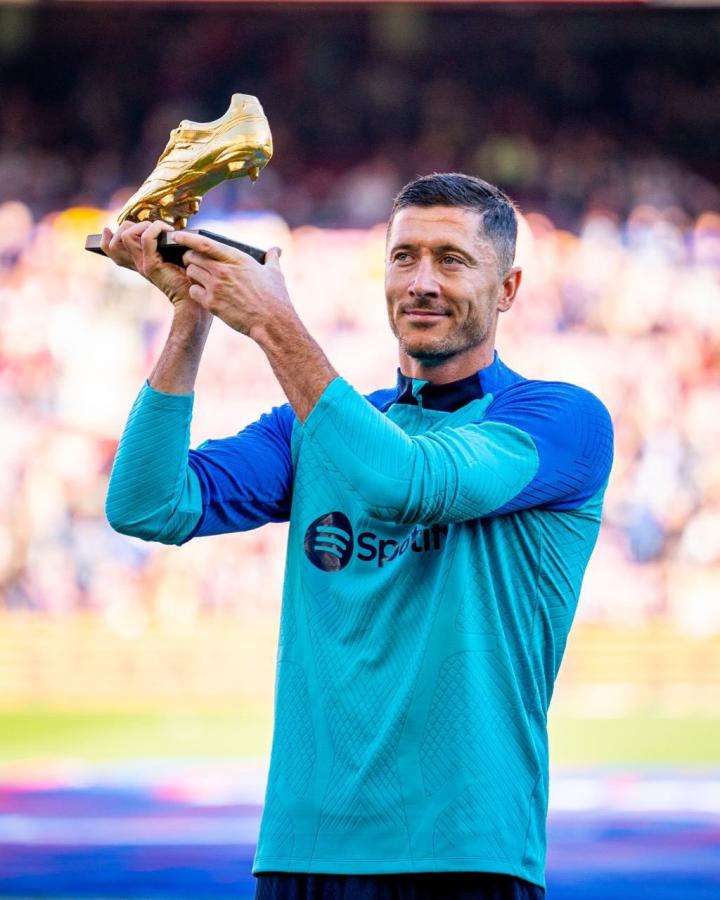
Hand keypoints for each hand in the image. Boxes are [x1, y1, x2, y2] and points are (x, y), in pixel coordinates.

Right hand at [100, 221, 199, 314]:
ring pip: (127, 235)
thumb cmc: (187, 276)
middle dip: (131, 225)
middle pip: (115, 241)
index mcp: (138, 263)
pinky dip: (157, 227)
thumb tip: (160, 229)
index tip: (107, 230)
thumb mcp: (171, 258)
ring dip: (143, 225)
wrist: (192, 298)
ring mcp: (142, 265)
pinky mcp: (151, 265)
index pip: (112, 251)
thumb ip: (161, 247)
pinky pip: (146, 237)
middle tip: (152, 228)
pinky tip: (169, 231)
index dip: (105, 239)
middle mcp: (136, 264)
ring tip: (161, 229)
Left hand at [172, 231, 295, 338]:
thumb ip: (272, 259)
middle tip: (193, 262)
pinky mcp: (212, 303)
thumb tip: (276, 250)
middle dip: (189, 258)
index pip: (205, 243)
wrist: (272, 322)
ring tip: (200, 278)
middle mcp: (223, 270)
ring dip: (193, 274)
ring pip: (190, 273)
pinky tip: (204, 294)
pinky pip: (193, 291)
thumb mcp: (275, 273)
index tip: (177, 235)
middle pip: (192, 257)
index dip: (188, 238)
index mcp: (237, 258)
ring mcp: (216, 287)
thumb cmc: (275, 297)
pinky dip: (196, 291)